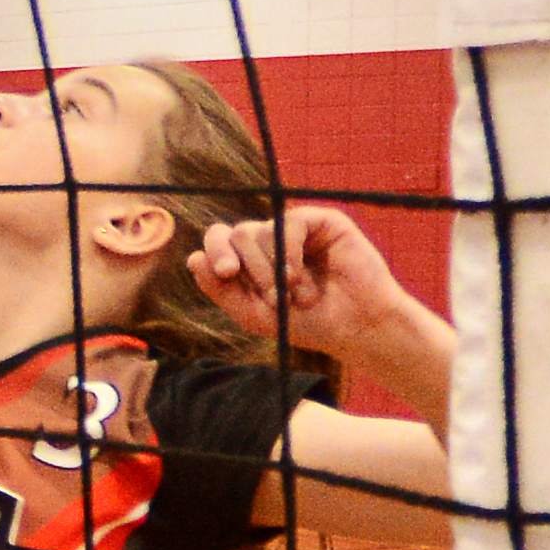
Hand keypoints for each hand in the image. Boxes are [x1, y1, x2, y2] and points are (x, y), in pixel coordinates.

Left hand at [184, 201, 447, 403]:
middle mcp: (270, 239)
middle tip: (273, 298)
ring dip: (271, 269)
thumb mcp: (257, 316)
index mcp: (251, 259)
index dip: (215, 252)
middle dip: (249, 269)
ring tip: (296, 296)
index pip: (219, 240)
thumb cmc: (310, 324)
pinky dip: (288, 251)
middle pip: (235, 233)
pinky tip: (298, 277)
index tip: (227, 274)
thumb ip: (223, 290)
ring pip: (258, 229)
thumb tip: (192, 258)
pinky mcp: (321, 221)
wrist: (357, 328)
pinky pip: (288, 222)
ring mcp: (295, 228)